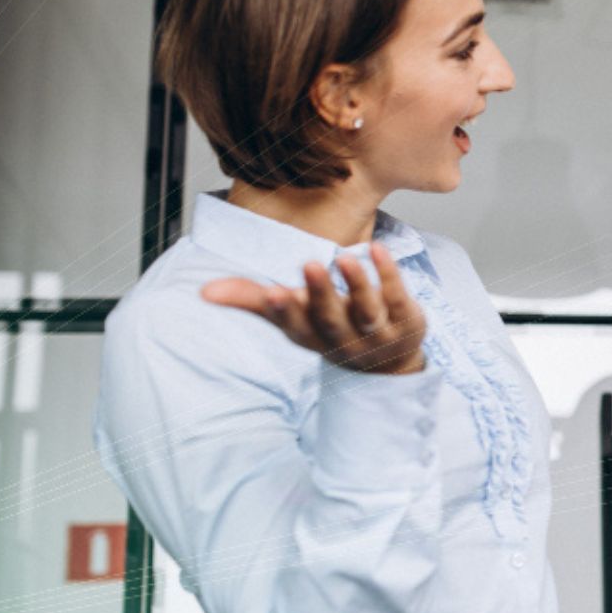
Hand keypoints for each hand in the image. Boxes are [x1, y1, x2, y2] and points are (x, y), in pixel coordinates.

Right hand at [202, 244, 426, 375]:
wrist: (387, 364)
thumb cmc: (328, 329)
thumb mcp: (293, 318)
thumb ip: (253, 300)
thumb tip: (204, 291)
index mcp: (312, 337)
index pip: (296, 327)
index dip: (284, 311)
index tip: (272, 292)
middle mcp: (344, 338)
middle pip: (331, 319)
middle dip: (320, 294)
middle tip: (310, 264)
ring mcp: (377, 332)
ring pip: (367, 310)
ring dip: (356, 285)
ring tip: (346, 257)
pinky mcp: (407, 320)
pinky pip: (397, 296)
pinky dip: (389, 274)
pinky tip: (379, 249)